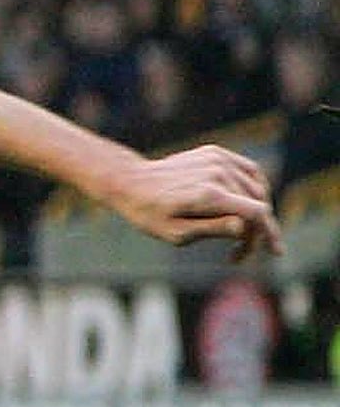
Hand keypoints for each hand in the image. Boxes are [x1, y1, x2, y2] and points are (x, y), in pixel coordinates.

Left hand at [101, 146, 281, 259]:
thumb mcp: (175, 233)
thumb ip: (211, 230)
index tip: (275, 252)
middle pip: (257, 203)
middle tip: (239, 253)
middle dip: (255, 230)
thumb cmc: (148, 214)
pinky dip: (254, 188)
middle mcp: (217, 173)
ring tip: (239, 232)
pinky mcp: (215, 152)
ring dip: (255, 211)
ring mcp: (217, 159)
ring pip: (257, 187)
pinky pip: (249, 170)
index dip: (270, 234)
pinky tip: (245, 206)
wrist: (130, 182)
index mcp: (208, 195)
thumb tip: (243, 228)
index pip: (256, 213)